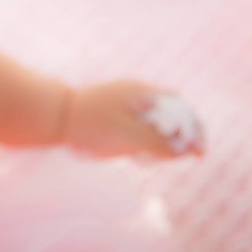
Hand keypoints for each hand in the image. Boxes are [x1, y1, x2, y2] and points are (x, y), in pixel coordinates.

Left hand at [62, 80, 204, 158]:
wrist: (52, 119)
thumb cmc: (90, 125)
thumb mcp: (127, 136)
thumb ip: (158, 143)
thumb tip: (186, 150)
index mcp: (143, 92)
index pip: (182, 108)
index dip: (195, 130)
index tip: (199, 153)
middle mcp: (139, 96)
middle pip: (173, 119)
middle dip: (177, 140)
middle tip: (168, 158)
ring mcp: (128, 107)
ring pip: (158, 128)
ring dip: (160, 145)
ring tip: (144, 158)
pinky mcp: (119, 120)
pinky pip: (142, 134)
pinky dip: (144, 146)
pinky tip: (133, 156)